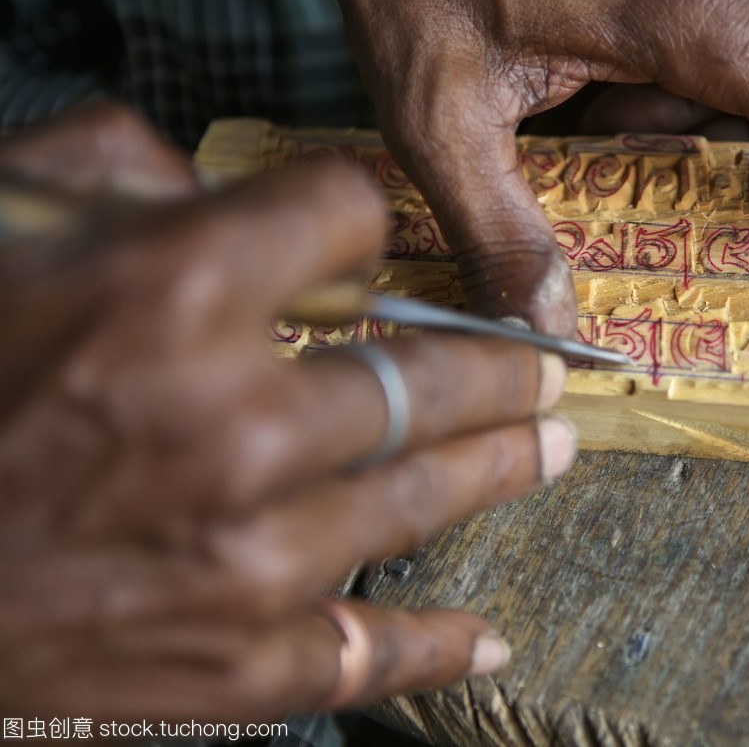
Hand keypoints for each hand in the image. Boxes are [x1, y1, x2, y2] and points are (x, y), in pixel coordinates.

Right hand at [0, 106, 575, 721]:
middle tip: (546, 362)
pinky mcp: (233, 667)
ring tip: (555, 444)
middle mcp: (233, 421)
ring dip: (506, 463)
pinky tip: (488, 635)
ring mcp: (248, 554)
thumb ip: (104, 170)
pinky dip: (437, 646)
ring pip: (429, 496)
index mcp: (168, 292)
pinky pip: (372, 656)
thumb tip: (209, 187)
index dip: (361, 211)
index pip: (345, 212)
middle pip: (424, 368)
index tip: (372, 235)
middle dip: (497, 359)